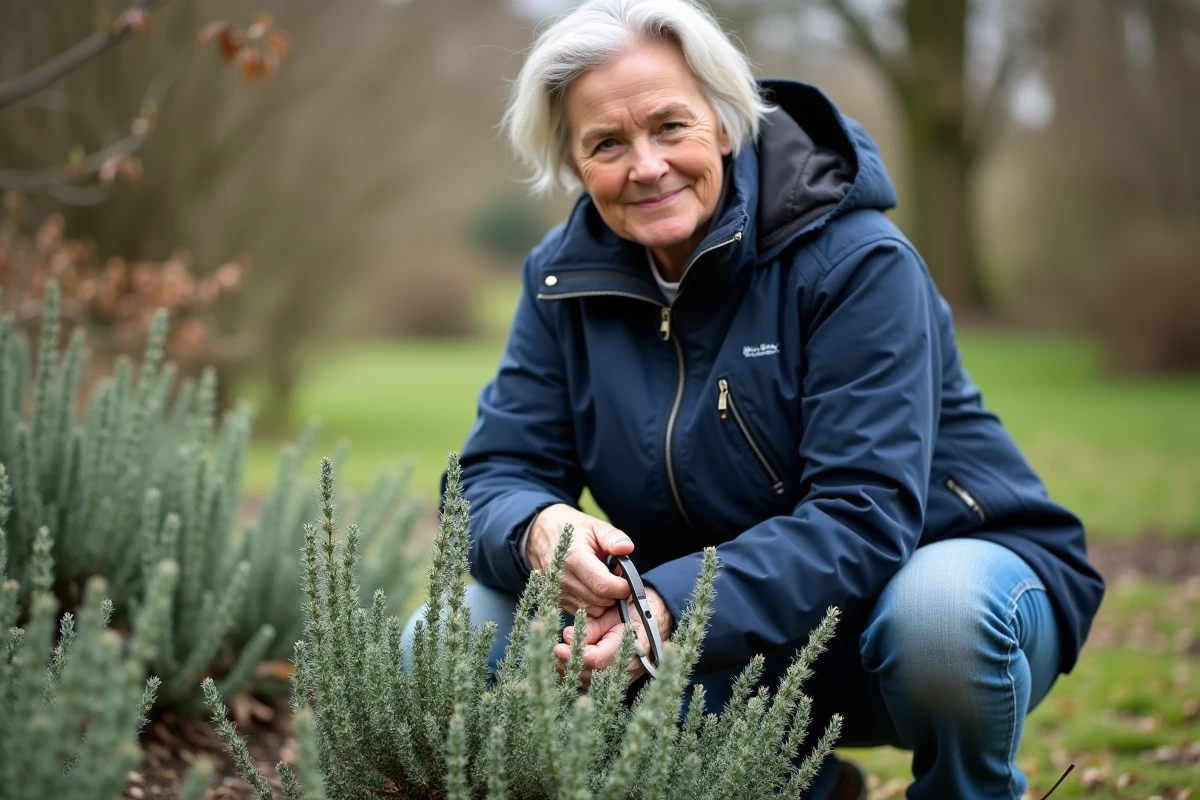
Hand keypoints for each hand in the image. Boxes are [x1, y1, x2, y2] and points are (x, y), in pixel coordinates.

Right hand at [527, 504, 633, 617]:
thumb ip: (613, 537)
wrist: (540, 534)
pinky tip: (592, 587)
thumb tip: (627, 549)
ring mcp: (556, 591)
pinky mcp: (555, 600)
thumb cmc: (572, 529)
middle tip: (617, 578)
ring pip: (592, 610)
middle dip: (615, 594)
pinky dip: (592, 604)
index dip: (622, 587)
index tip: (627, 579)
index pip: (604, 586)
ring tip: (603, 581)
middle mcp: (562, 578)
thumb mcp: (595, 526)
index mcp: (573, 557)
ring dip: (604, 600)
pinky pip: (582, 612)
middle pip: (600, 600)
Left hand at [553, 587, 672, 688]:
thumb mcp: (613, 612)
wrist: (658, 618)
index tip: (558, 647)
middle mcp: (629, 667)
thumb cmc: (635, 611)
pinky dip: (581, 679)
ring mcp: (626, 678)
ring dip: (573, 674)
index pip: (596, 659)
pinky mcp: (620, 682)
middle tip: (554, 652)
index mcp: (630, 646)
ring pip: (593, 685)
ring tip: (558, 660)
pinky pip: (597, 686)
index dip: (574, 655)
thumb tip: (568, 636)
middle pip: (592, 675)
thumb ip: (591, 626)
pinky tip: (568, 669)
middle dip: (570, 665)